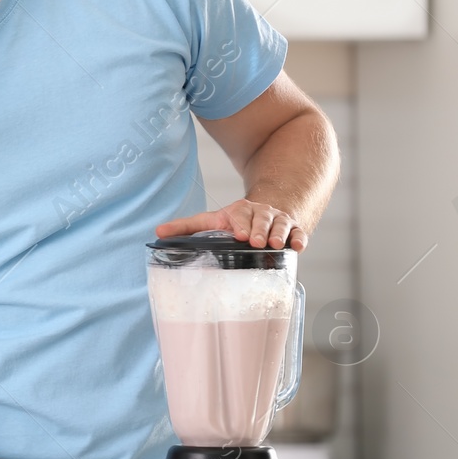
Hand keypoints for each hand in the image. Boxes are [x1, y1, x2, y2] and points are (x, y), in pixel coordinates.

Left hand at [157, 199, 308, 250]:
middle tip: (255, 241)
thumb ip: (186, 227)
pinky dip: (300, 239)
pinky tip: (298, 247)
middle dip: (259, 229)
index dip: (240, 223)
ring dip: (279, 233)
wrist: (267, 213)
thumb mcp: (211, 221)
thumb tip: (157, 233)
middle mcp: (260, 213)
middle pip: (261, 218)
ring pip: (281, 224)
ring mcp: (278, 221)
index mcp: (239, 211)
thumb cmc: (235, 222)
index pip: (239, 215)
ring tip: (276, 244)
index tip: (238, 234)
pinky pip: (300, 233)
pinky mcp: (294, 230)